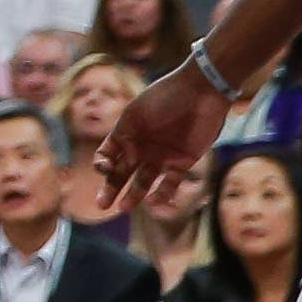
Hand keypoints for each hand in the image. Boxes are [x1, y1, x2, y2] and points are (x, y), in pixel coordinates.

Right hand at [94, 58, 229, 211]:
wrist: (201, 92)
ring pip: (144, 182)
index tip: (105, 169)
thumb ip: (123, 137)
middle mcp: (141, 147)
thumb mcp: (136, 114)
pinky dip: (163, 194)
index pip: (107, 155)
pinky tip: (155, 203)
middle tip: (101, 205)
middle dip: (111, 188)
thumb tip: (105, 160)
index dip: (102, 165)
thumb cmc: (164, 97)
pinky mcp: (182, 163)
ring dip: (134, 195)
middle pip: (122, 172)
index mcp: (126, 133)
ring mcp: (161, 156)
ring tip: (124, 208)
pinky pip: (170, 183)